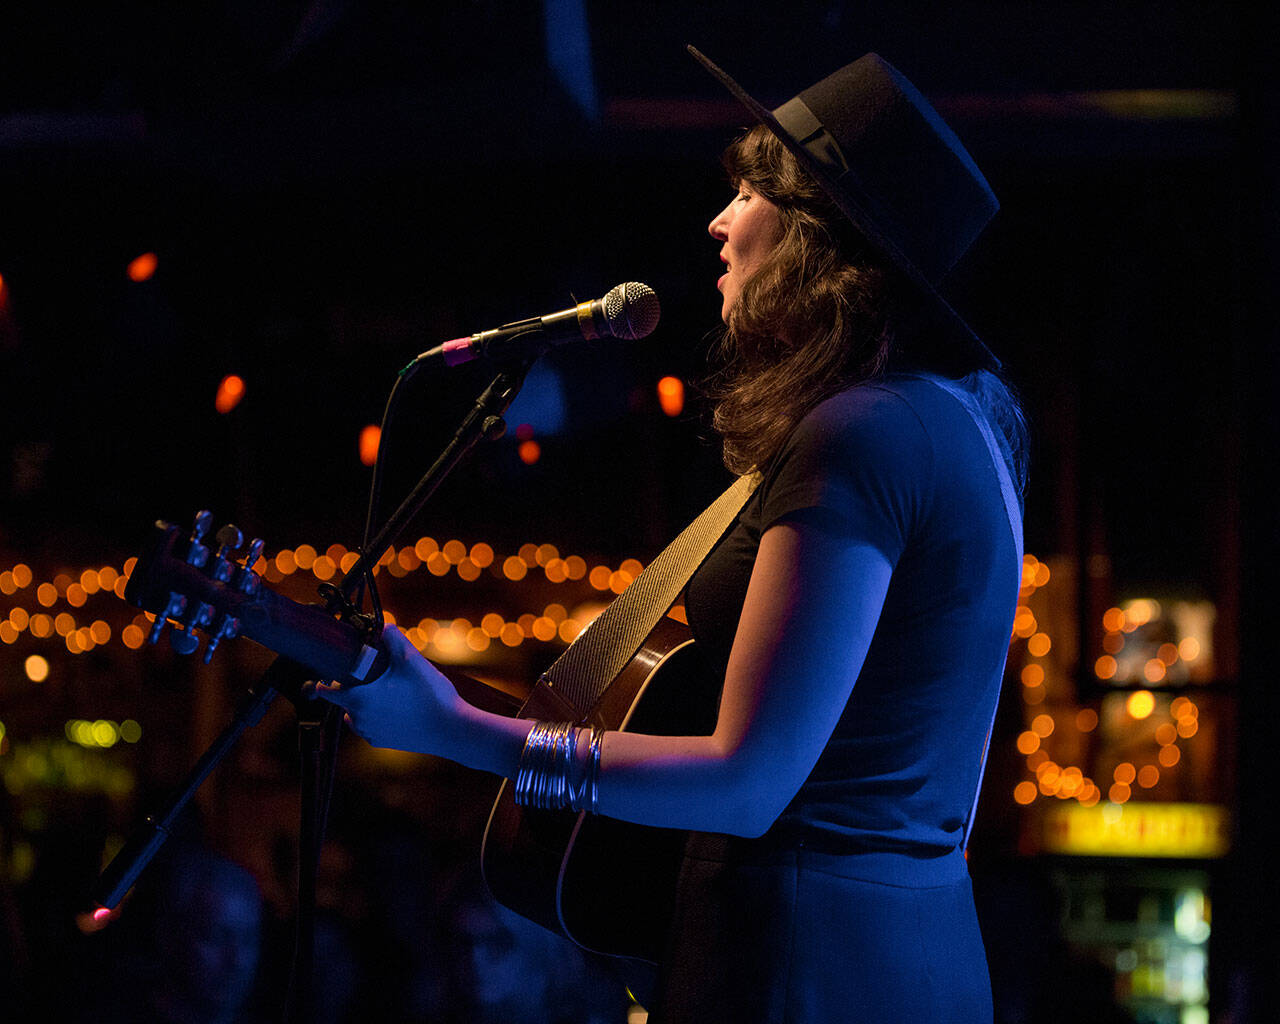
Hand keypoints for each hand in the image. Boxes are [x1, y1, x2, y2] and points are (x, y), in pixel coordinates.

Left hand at [316, 626, 464, 755]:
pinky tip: (395, 707)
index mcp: (358, 699)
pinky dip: (376, 717)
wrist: (451, 729)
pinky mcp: (383, 743)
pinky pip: (370, 726)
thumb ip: (393, 638)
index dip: (326, 678)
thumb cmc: (429, 695)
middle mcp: (358, 720)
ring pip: (356, 715)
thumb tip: (383, 625)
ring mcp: (370, 734)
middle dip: (355, 686)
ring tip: (386, 690)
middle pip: (344, 700)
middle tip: (375, 674)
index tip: (331, 669)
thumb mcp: (411, 659)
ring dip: (364, 703)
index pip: (326, 690)